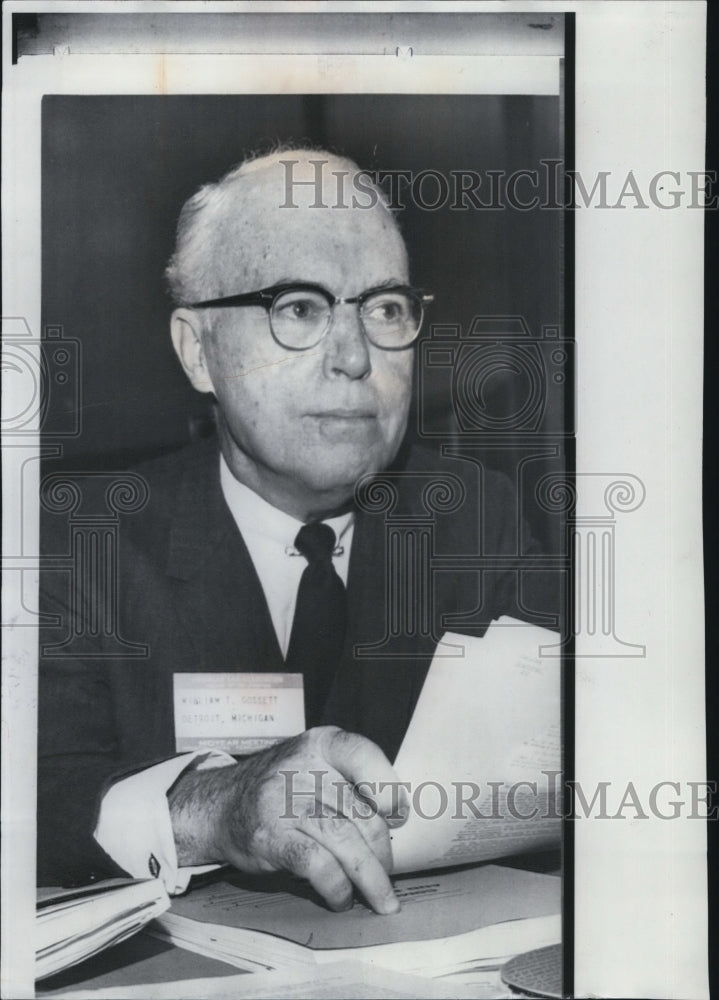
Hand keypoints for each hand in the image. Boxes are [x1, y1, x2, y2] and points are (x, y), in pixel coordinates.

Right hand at [168, 726, 408, 913]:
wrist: (222, 804)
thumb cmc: (284, 787)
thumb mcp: (316, 763)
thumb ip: (352, 780)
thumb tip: (401, 816)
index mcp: (322, 743)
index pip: (365, 755)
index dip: (390, 790)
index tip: (400, 817)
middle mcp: (303, 767)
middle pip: (361, 812)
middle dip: (382, 851)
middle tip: (388, 873)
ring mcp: (284, 801)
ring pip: (344, 842)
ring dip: (369, 878)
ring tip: (379, 898)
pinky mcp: (270, 836)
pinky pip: (317, 865)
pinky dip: (336, 886)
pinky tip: (341, 897)